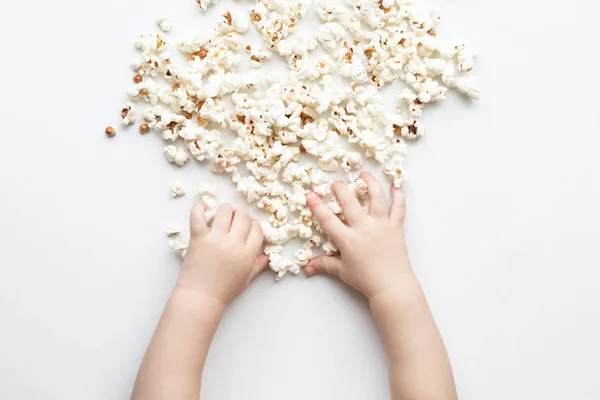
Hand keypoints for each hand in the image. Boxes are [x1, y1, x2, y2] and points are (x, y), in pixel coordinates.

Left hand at [177, 203, 268, 305]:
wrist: (201, 297)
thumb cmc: (224, 290)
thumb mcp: (246, 279)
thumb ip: (257, 266)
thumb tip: (266, 257)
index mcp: (248, 253)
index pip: (257, 228)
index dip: (253, 224)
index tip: (247, 227)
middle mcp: (234, 243)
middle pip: (243, 215)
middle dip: (241, 214)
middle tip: (234, 220)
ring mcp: (215, 239)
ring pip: (224, 210)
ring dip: (224, 210)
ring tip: (220, 216)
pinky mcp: (198, 238)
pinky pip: (198, 216)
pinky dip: (199, 208)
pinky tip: (203, 208)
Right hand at [305, 172, 412, 298]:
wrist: (392, 286)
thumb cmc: (365, 279)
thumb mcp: (342, 271)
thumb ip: (324, 264)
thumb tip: (306, 268)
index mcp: (348, 240)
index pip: (328, 219)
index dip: (317, 206)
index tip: (310, 194)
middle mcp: (364, 228)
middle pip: (349, 201)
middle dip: (340, 188)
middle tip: (336, 183)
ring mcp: (381, 225)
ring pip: (376, 197)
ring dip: (370, 183)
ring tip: (364, 174)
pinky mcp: (396, 226)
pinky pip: (399, 207)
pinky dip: (398, 195)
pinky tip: (395, 185)